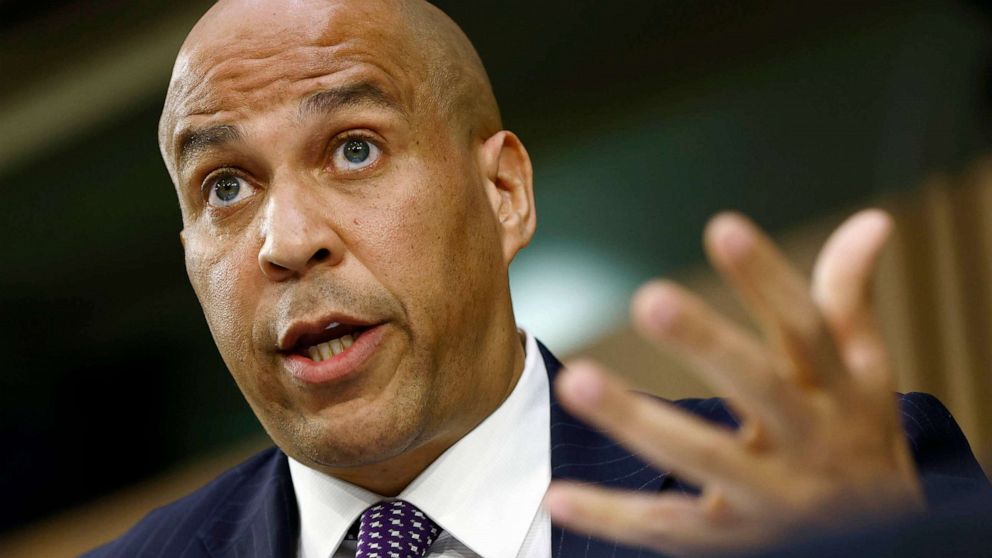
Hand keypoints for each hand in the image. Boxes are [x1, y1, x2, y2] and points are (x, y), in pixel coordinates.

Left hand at [544, 209, 924, 555]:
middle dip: (706, 343)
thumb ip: (849, 300)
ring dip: (636, 420)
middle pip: (757, 387)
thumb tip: (871, 220)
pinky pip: (668, 527)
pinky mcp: (733, 541)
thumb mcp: (866, 373)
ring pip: (701, 457)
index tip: (723, 228)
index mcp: (839, 391)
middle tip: (651, 297)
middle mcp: (809, 441)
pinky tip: (559, 496)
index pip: (804, 328)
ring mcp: (769, 497)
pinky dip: (613, 516)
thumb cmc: (859, 438)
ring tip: (575, 380)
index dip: (767, 279)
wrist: (889, 545)